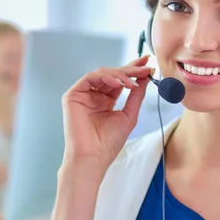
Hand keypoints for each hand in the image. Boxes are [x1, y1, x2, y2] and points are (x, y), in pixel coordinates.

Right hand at [61, 56, 152, 173]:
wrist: (93, 157)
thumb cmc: (108, 143)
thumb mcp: (129, 115)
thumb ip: (136, 95)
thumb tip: (145, 77)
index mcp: (106, 101)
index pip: (120, 81)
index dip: (133, 70)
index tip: (147, 63)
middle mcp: (94, 95)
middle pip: (112, 74)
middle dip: (129, 69)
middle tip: (144, 67)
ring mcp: (83, 94)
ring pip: (101, 73)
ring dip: (119, 74)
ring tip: (131, 82)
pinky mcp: (73, 95)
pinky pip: (90, 78)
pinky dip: (105, 77)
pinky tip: (117, 83)